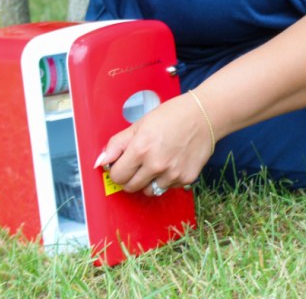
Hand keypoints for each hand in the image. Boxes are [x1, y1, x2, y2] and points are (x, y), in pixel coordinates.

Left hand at [95, 93, 213, 196]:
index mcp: (141, 149)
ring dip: (147, 181)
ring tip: (155, 163)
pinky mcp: (186, 179)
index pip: (117, 176)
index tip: (121, 164)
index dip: (116, 170)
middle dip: (130, 177)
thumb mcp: (139, 124)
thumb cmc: (172, 115)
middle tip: (137, 164)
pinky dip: (166, 179)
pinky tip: (171, 162)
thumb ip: (117, 144)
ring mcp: (172, 174)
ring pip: (149, 191)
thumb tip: (101, 161)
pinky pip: (168, 188)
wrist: (204, 115)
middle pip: (130, 187)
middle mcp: (156, 165)